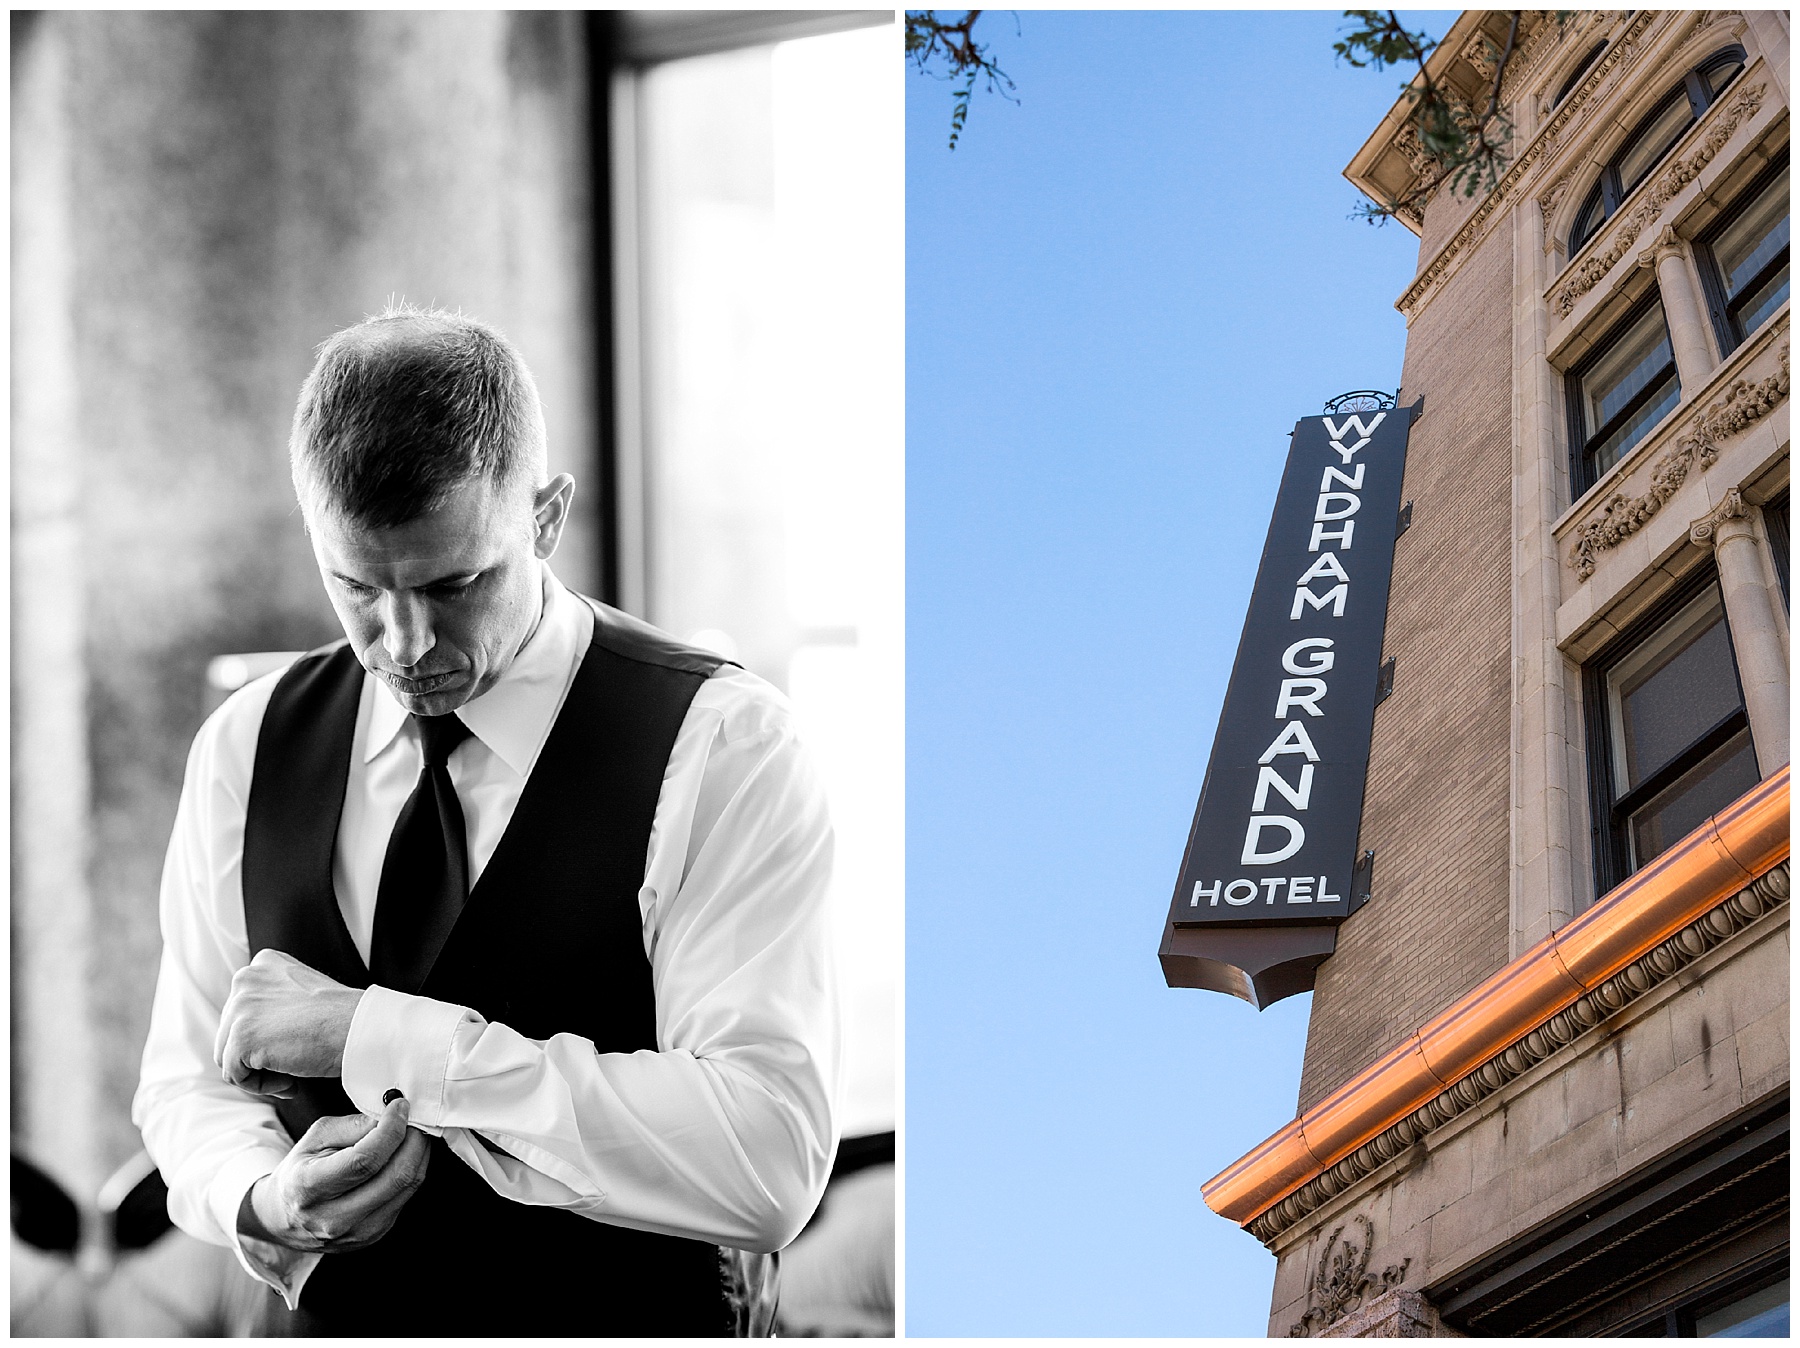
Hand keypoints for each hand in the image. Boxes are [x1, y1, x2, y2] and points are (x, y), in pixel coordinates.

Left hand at [215, 949, 364, 1096]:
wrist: (360, 1029)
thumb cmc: (343, 1018)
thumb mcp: (302, 992)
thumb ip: (274, 1000)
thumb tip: (257, 1030)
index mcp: (262, 963)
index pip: (243, 1009)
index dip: (264, 1035)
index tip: (291, 1045)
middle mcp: (245, 979)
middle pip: (230, 1032)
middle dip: (257, 1056)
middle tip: (292, 1066)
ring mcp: (240, 1007)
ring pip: (227, 1055)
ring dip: (258, 1072)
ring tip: (291, 1075)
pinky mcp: (240, 1038)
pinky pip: (234, 1075)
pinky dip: (261, 1086)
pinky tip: (292, 1081)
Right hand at [237, 1096, 429, 1252]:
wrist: (285, 1217)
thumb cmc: (301, 1171)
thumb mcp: (314, 1138)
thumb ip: (352, 1126)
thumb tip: (388, 1118)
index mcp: (310, 1188)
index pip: (365, 1159)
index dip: (391, 1129)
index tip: (400, 1106)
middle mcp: (334, 1217)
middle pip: (395, 1175)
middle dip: (413, 1139)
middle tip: (414, 1118)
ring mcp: (357, 1232)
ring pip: (408, 1186)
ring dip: (419, 1153)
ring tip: (412, 1134)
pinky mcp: (374, 1235)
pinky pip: (407, 1197)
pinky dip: (412, 1171)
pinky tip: (405, 1156)